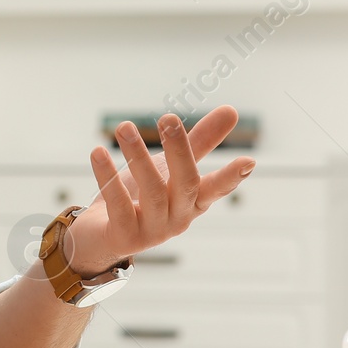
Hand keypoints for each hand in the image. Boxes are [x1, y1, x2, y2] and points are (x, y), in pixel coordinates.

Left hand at [63, 105, 255, 276]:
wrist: (98, 238)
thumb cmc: (140, 197)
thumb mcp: (169, 168)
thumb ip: (199, 142)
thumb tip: (233, 110)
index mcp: (192, 201)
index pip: (215, 188)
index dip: (230, 177)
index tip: (249, 162)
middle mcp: (177, 218)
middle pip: (186, 183)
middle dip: (179, 150)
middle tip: (168, 117)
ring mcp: (152, 231)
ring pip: (151, 191)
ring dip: (138, 156)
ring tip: (124, 127)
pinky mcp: (124, 237)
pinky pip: (117, 203)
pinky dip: (106, 176)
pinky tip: (98, 152)